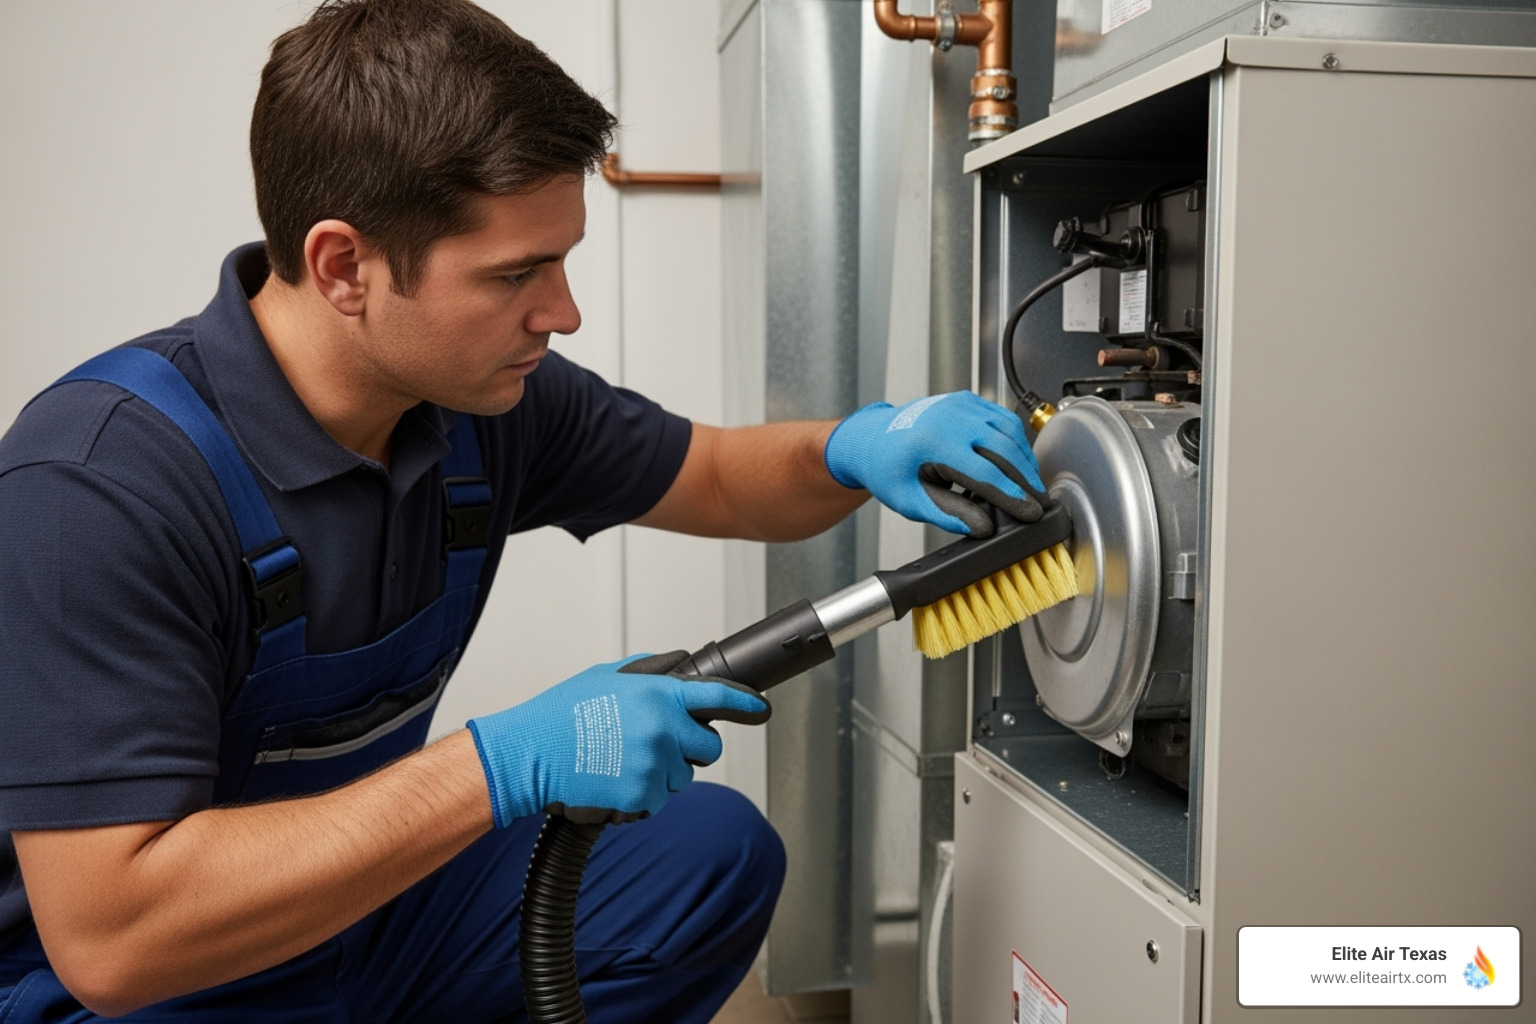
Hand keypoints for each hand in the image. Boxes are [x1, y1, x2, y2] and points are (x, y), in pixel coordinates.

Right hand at [467, 654, 768, 825]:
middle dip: (690, 748)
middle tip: (657, 745)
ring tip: (621, 761)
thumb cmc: (560, 716)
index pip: (718, 697)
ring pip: (682, 777)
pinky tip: (613, 780)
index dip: (745, 704)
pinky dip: (642, 796)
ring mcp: (656, 765)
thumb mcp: (605, 677)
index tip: (761, 710)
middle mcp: (664, 729)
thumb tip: (677, 668)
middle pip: (709, 747)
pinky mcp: (644, 796)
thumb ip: (649, 673)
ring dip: (662, 773)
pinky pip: (658, 800)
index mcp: (659, 695)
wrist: (529, 755)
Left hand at [823, 391, 1045, 535]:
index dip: (1013, 496)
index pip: (986, 473)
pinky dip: (1015, 441)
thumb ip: (948, 514)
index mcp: (935, 442)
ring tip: (1031, 486)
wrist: (872, 438)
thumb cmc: (888, 469)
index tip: (1030, 513)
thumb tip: (983, 529)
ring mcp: (962, 404)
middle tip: (1039, 503)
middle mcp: (951, 417)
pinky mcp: (969, 400)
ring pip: (1010, 430)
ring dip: (1025, 459)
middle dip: (1027, 479)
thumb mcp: (911, 500)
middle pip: (1005, 449)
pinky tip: (1018, 462)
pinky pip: (1002, 418)